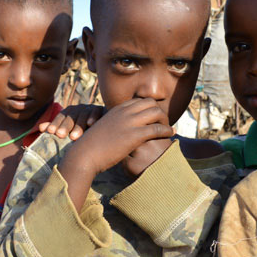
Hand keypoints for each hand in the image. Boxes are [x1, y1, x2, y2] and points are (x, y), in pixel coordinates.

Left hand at [39, 104, 103, 139]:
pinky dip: (94, 117)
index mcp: (71, 112)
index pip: (61, 117)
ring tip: (73, 137)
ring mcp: (91, 109)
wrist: (106, 125)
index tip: (50, 132)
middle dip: (65, 125)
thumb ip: (56, 127)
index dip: (55, 123)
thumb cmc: (84, 130)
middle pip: (71, 116)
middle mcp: (80, 109)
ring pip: (83, 115)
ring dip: (78, 126)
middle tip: (60, 135)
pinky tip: (90, 124)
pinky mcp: (103, 110)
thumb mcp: (70, 129)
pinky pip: (98, 112)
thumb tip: (40, 128)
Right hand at [58, 98, 173, 210]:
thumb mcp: (104, 129)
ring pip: (156, 112)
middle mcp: (124, 112)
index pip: (140, 101)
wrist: (85, 154)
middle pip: (151, 103)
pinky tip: (170, 135)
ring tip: (168, 129)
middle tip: (163, 123)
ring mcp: (130, 122)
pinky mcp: (134, 135)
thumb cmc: (92, 146)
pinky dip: (167, 130)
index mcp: (117, 109)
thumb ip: (114, 125)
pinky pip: (157, 128)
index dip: (150, 109)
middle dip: (160, 111)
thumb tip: (119, 130)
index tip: (154, 118)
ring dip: (165, 120)